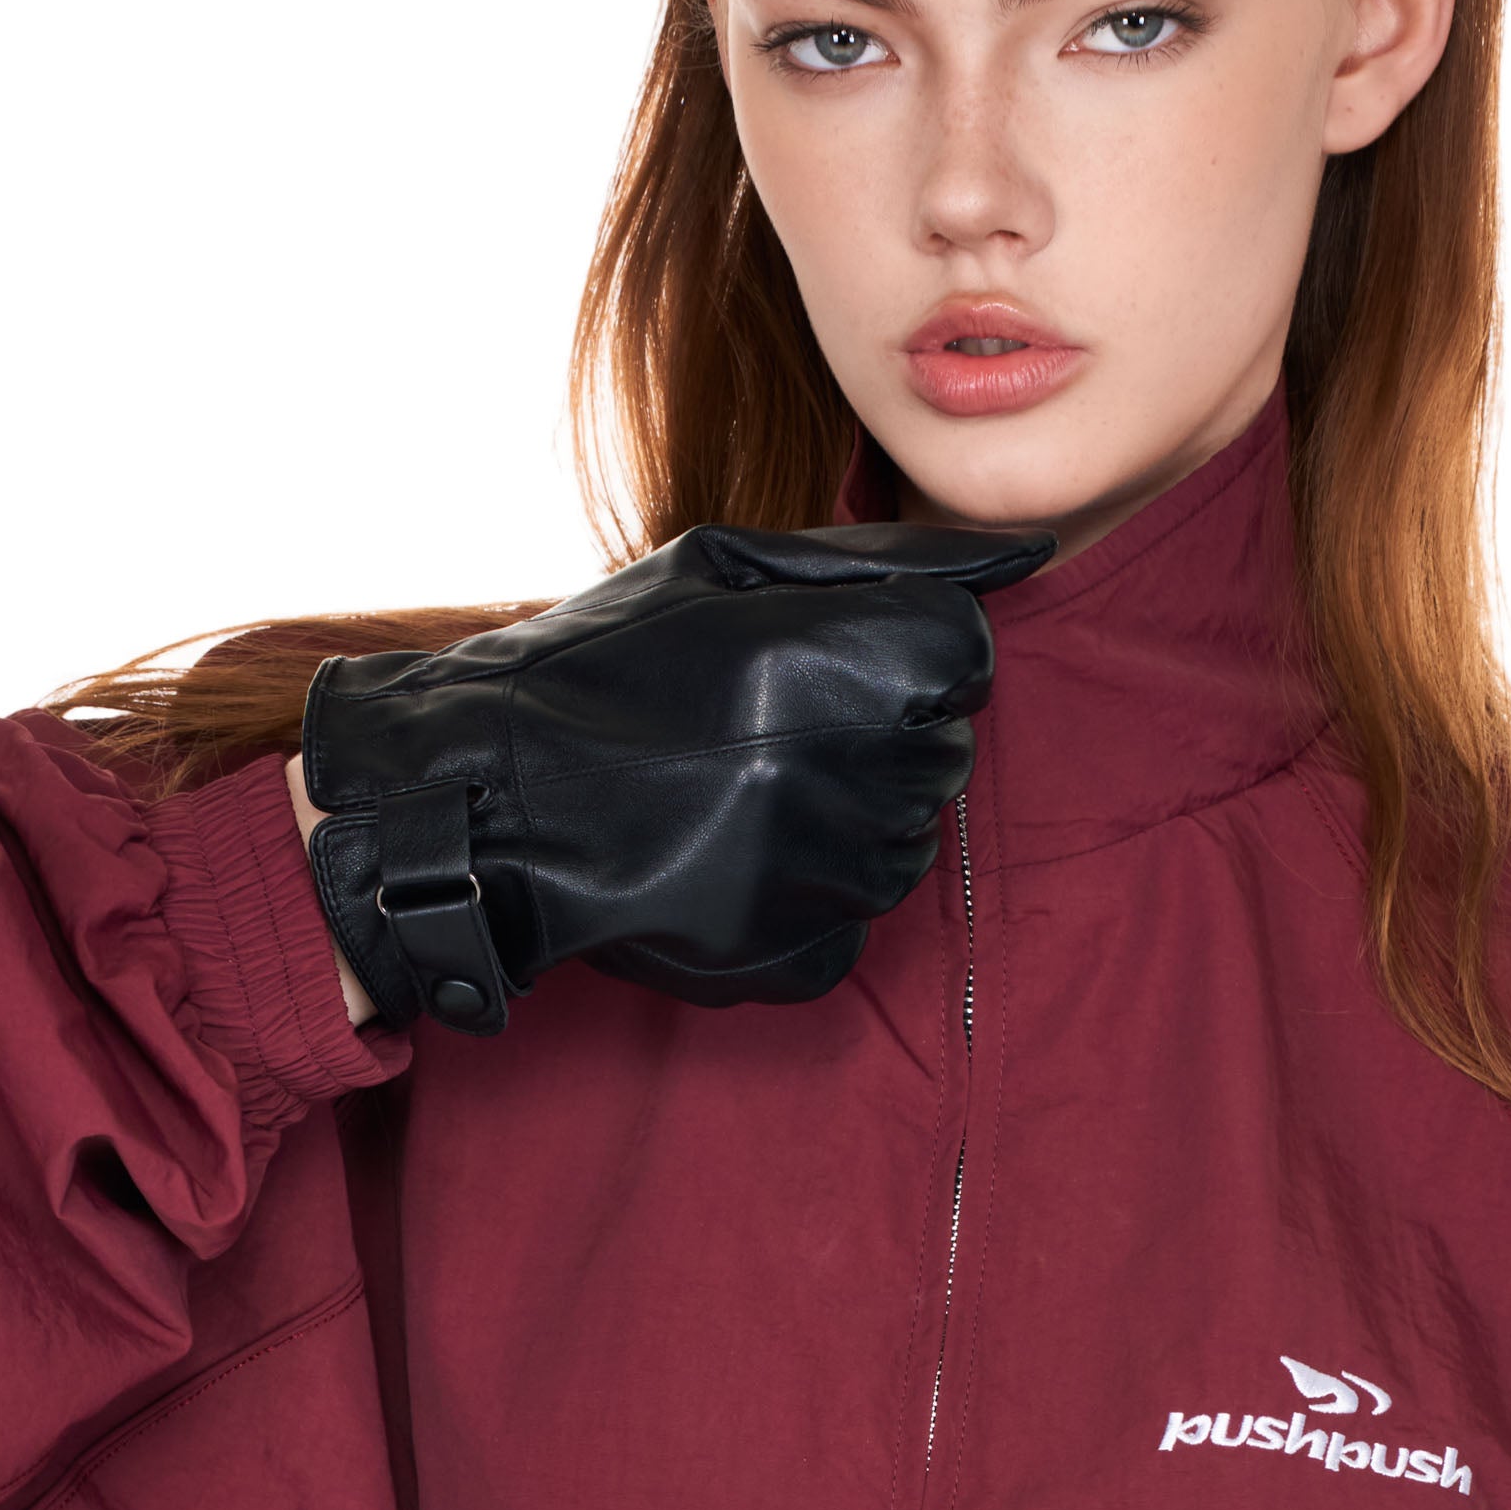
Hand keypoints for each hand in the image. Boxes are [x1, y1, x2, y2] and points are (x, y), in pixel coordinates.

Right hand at [292, 518, 1054, 1038]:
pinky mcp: (800, 953)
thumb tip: (1027, 556)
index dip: (904, 652)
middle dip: (881, 732)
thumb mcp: (727, 568)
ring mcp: (826, 874)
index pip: (965, 655)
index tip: (830, 663)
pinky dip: (812, 891)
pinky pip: (859, 918)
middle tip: (771, 728)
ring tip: (743, 790)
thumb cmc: (604, 666)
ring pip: (910, 839)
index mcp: (839, 660)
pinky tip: (733, 857)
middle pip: (946, 748)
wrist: (483, 801)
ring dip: (851, 813)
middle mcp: (847, 771)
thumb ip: (885, 559)